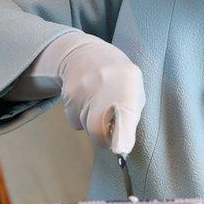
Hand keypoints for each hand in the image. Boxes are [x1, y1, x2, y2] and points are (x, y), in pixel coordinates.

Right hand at [42, 32, 145, 154]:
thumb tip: (121, 144)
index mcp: (130, 87)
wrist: (89, 56)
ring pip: (85, 126)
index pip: (125, 117)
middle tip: (110, 128)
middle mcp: (106, 86)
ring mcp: (85, 89)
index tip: (120, 148)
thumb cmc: (120, 80)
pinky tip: (87, 100)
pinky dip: (80, 117)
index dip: (122, 136)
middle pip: (98, 130)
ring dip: (92, 124)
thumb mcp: (135, 92)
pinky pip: (74, 120)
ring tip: (99, 104)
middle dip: (104, 137)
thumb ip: (131, 116)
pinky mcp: (68, 94)